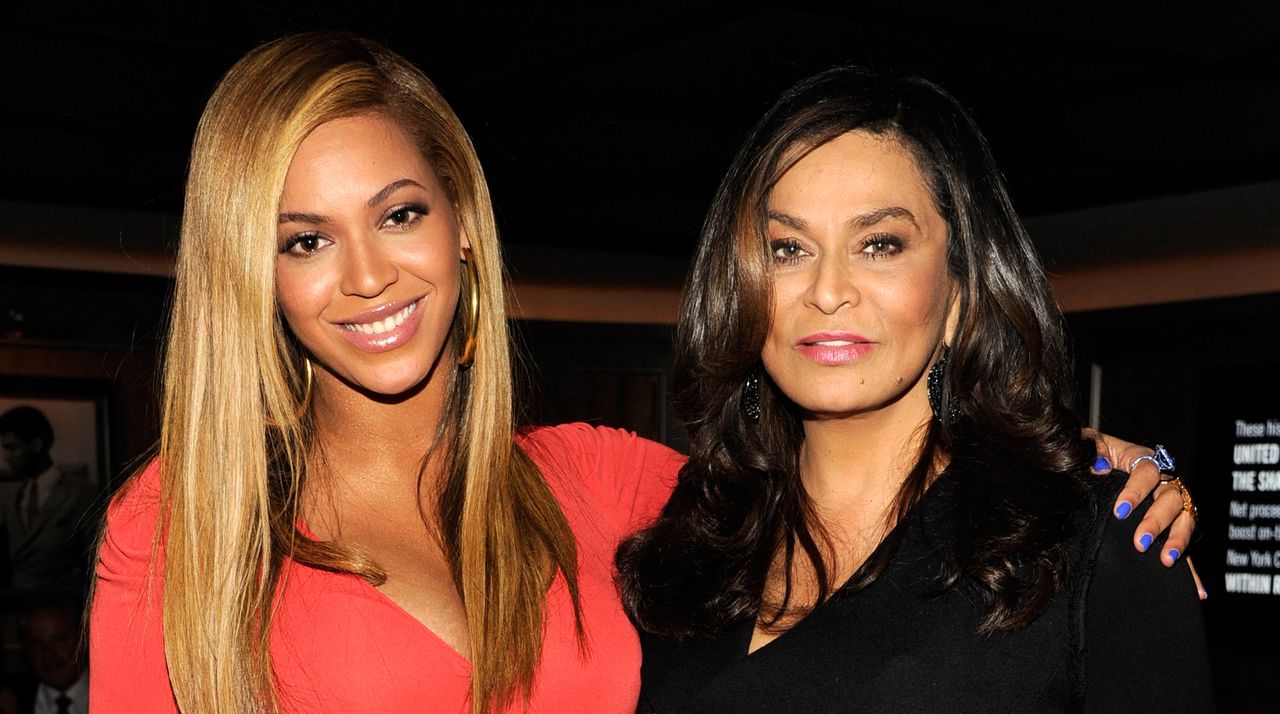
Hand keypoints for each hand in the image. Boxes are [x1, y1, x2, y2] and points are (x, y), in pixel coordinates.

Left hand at [1085, 430, 1202, 595]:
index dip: (1135, 491)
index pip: (1146, 473)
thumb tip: (1099, 466)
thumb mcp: (1089, 446)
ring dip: (1177, 541)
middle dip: (1156, 522)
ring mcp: (1173, 504)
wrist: (1096, 466)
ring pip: (1185, 520)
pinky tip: (1198, 590)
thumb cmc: (1092, 454)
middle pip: (1170, 499)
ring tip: (1165, 560)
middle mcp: (1165, 481)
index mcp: (1142, 459)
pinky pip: (1186, 547)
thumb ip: (1092, 450)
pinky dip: (1192, 570)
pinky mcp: (1174, 527)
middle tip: (1140, 542)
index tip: (1120, 512)